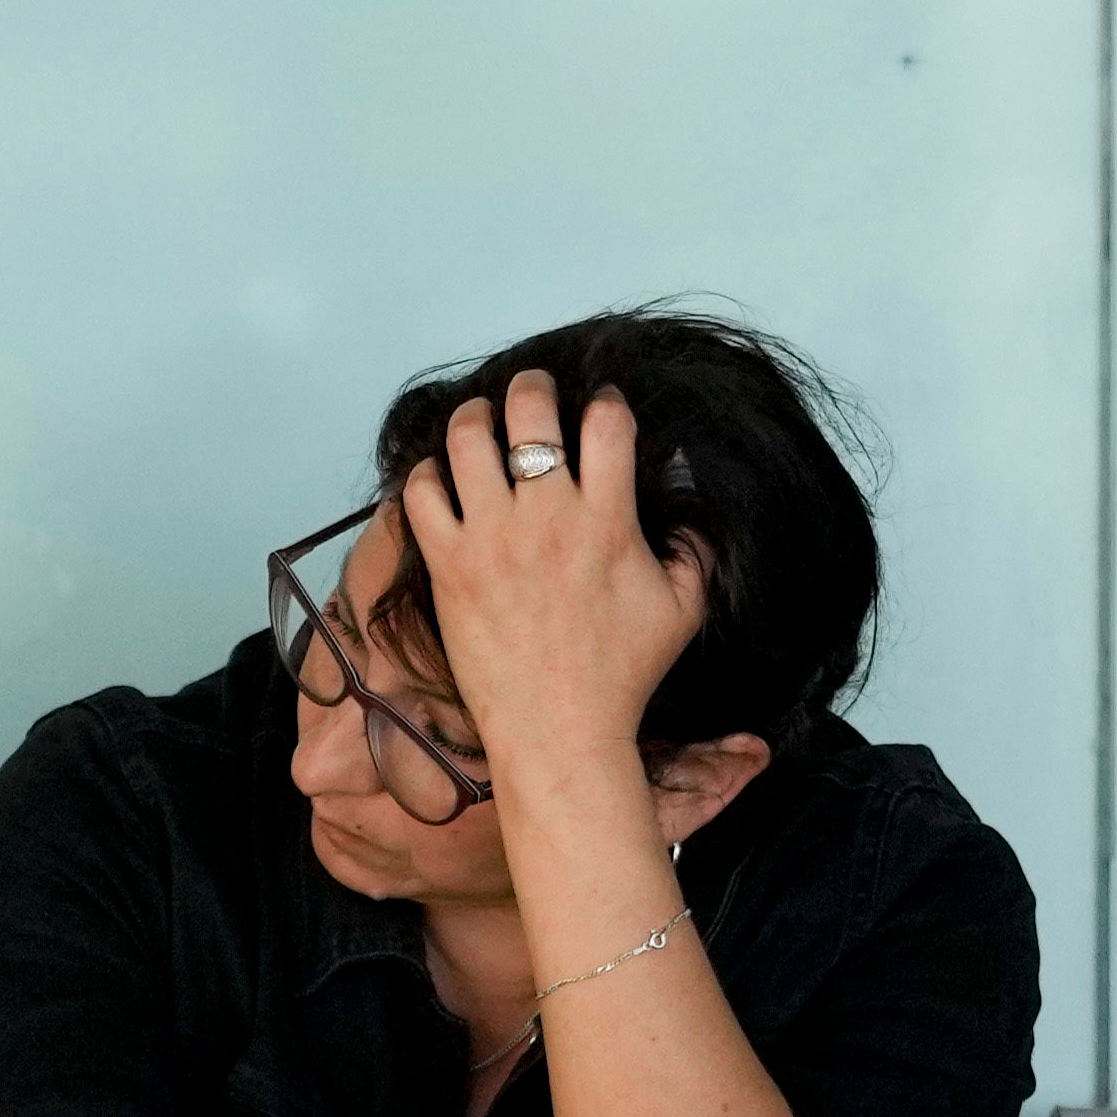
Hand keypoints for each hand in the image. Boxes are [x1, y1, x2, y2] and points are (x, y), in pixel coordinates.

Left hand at [401, 364, 709, 787]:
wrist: (559, 730)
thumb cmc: (624, 674)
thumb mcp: (684, 608)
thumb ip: (696, 546)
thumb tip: (686, 488)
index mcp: (607, 519)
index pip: (606, 423)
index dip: (605, 400)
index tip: (601, 404)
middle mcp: (546, 516)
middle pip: (530, 411)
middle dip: (532, 386)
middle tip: (532, 392)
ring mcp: (490, 536)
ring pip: (467, 438)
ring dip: (473, 416)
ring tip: (479, 418)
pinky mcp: (448, 564)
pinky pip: (420, 493)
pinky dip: (426, 473)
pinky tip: (439, 477)